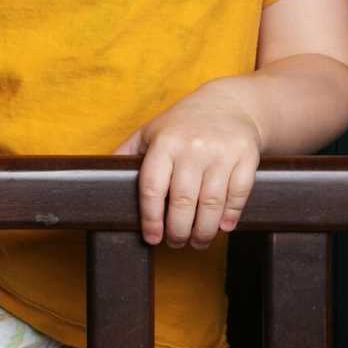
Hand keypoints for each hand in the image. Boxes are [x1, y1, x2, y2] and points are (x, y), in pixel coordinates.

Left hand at [113, 82, 263, 249]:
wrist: (229, 104)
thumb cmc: (183, 124)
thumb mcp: (151, 132)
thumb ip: (127, 154)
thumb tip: (100, 179)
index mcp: (165, 143)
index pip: (152, 188)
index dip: (150, 218)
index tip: (151, 238)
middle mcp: (192, 148)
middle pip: (183, 201)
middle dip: (178, 231)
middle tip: (175, 243)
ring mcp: (221, 152)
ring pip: (212, 203)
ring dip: (203, 230)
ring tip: (197, 242)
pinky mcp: (246, 157)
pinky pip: (238, 194)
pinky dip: (230, 215)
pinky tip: (222, 227)